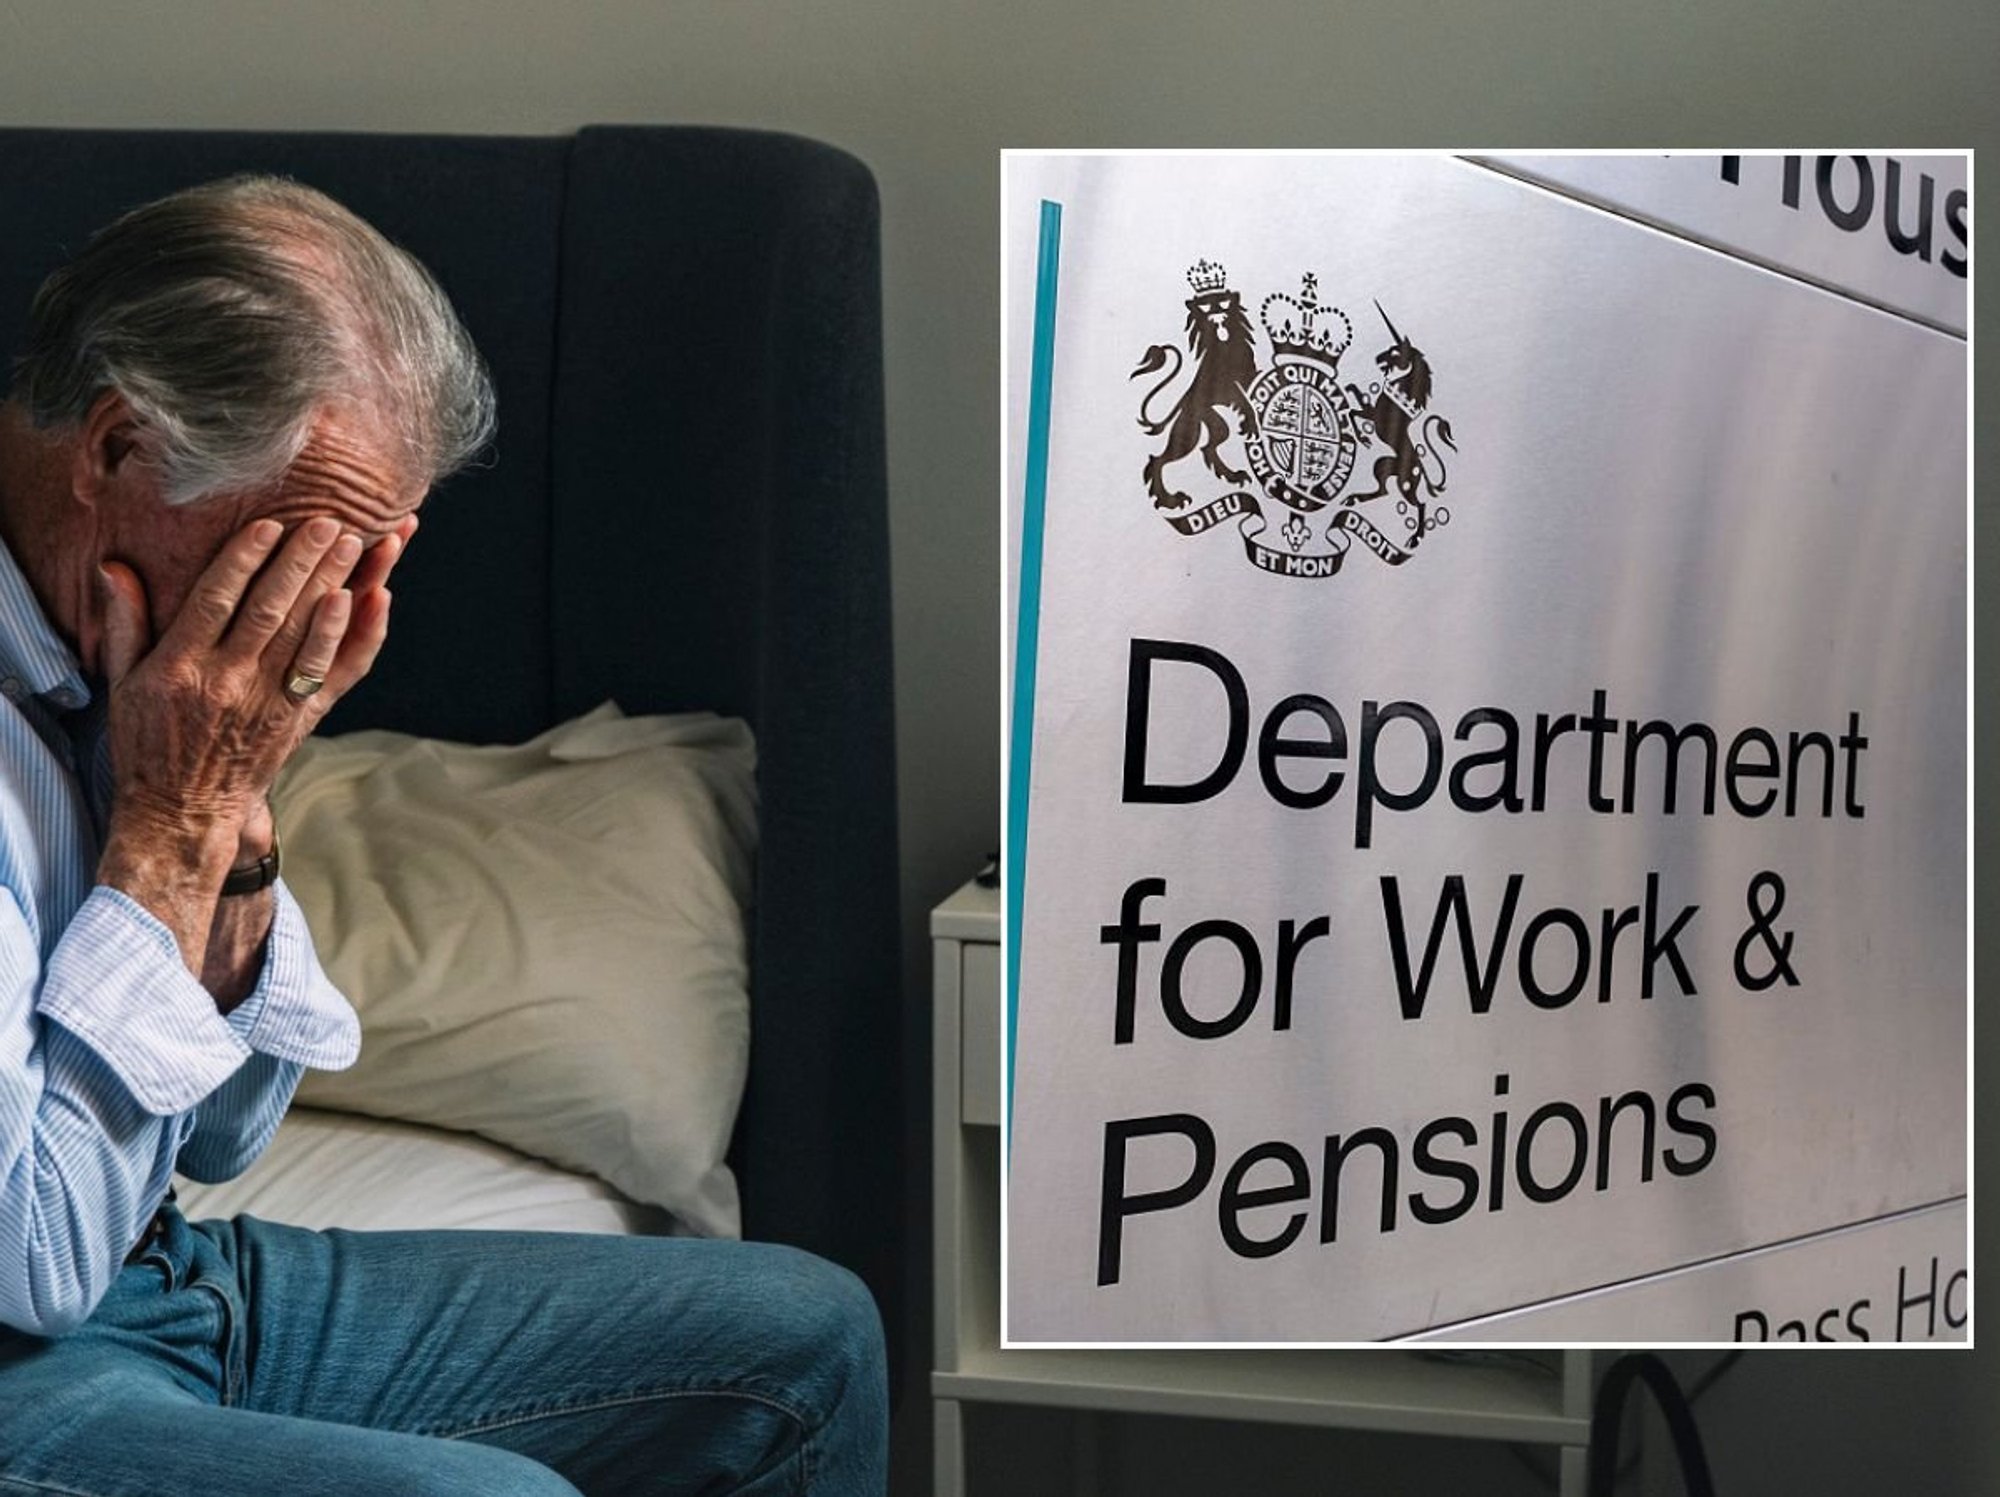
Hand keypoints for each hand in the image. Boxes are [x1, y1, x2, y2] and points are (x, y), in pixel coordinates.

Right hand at [98, 516, 393, 851]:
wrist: (181, 813)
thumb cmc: (148, 743)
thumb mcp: (123, 683)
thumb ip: (125, 622)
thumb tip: (114, 566)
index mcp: (180, 668)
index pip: (217, 600)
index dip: (245, 559)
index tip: (270, 524)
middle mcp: (228, 683)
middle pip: (271, 611)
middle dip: (302, 561)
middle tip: (329, 520)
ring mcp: (268, 703)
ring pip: (307, 635)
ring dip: (335, 585)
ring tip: (356, 544)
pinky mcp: (298, 720)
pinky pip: (332, 672)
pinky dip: (353, 636)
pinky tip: (368, 601)